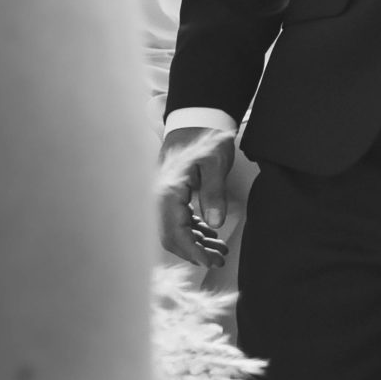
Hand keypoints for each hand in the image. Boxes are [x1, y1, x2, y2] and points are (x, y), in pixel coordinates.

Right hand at [158, 130, 235, 267]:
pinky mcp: (171, 193)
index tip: (209, 262)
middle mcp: (160, 195)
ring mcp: (164, 195)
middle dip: (194, 252)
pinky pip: (178, 219)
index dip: (192, 251)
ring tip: (220, 251)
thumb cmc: (205, 135)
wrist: (197, 117)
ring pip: (174, 229)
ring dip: (196, 243)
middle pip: (171, 235)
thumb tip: (214, 224)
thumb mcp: (215, 163)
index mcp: (168, 189)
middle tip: (219, 259)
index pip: (175, 231)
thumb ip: (214, 193)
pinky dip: (193, 231)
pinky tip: (211, 236)